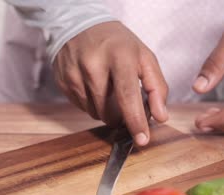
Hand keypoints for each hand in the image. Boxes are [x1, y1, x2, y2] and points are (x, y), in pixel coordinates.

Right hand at [53, 21, 167, 145]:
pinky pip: (81, 106)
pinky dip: (90, 102)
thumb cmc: (117, 43)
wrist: (80, 24)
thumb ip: (156, 87)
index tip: (142, 140)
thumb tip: (160, 117)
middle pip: (108, 110)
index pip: (127, 95)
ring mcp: (74, 73)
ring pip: (94, 112)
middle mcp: (93, 64)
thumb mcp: (143, 56)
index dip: (135, 120)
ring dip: (104, 109)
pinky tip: (92, 85)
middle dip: (120, 116)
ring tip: (107, 88)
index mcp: (119, 56)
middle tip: (124, 103)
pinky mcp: (63, 81)